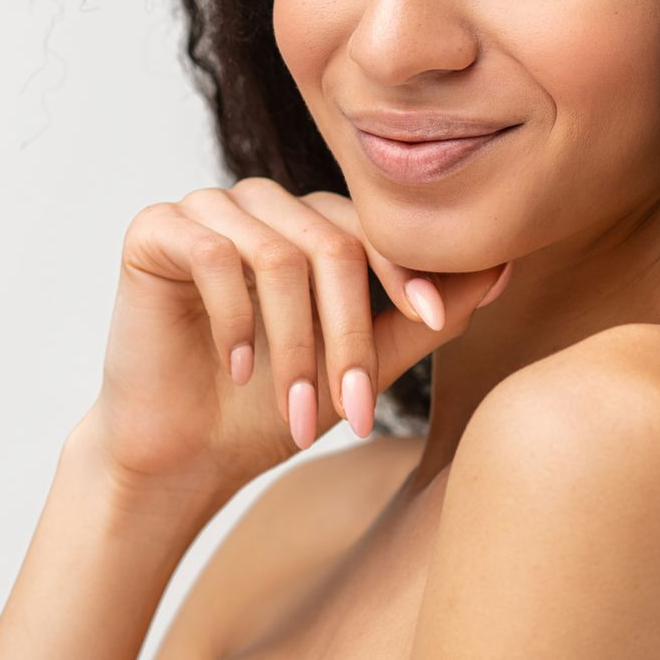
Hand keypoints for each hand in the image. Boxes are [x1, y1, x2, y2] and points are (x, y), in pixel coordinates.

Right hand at [76, 178, 513, 506]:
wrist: (182, 455)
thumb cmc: (272, 409)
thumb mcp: (365, 362)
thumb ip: (425, 316)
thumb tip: (503, 268)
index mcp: (313, 222)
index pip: (373, 228)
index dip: (405, 273)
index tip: (434, 323)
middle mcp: (265, 205)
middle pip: (332, 244)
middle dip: (348, 336)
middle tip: (351, 412)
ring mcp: (209, 209)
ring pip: (279, 254)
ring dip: (293, 345)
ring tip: (295, 412)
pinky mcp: (156, 228)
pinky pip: (213, 254)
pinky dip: (235, 320)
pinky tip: (237, 368)